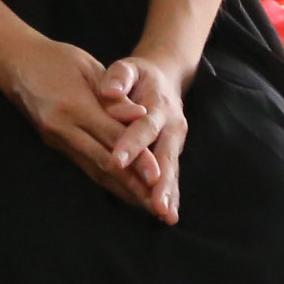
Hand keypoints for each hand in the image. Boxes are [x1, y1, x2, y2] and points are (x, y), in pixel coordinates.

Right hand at [0, 36, 161, 212]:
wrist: (14, 62)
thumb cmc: (55, 58)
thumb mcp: (88, 67)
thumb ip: (114, 95)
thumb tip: (141, 116)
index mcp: (74, 105)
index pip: (112, 136)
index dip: (137, 158)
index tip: (159, 176)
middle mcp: (63, 127)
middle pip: (103, 161)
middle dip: (132, 185)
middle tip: (157, 205)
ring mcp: (56, 138)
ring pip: (93, 170)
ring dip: (121, 189)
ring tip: (145, 205)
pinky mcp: (53, 143)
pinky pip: (84, 165)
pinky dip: (106, 180)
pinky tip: (122, 191)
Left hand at [93, 54, 188, 224]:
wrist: (163, 78)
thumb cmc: (138, 75)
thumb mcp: (128, 68)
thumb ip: (119, 78)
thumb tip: (108, 90)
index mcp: (158, 105)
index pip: (143, 126)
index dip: (131, 143)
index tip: (117, 160)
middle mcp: (172, 126)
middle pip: (165, 156)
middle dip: (160, 182)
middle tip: (155, 204)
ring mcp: (175, 142)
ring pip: (171, 170)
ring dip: (168, 193)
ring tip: (165, 215)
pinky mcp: (172, 153)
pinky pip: (172, 176)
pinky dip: (170, 195)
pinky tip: (167, 215)